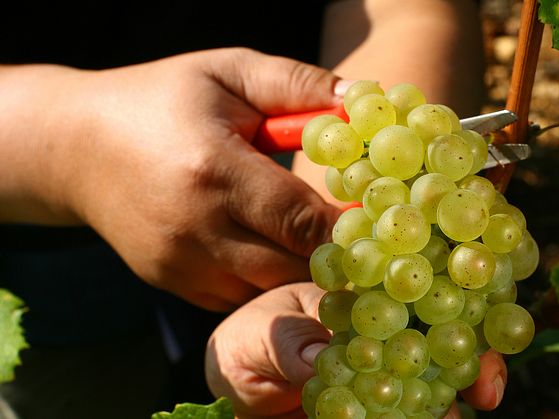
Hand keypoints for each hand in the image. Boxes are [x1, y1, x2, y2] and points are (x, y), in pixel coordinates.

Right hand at [0, 48, 342, 310]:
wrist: (75, 147)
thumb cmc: (160, 100)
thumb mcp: (226, 72)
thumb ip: (295, 83)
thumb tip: (360, 99)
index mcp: (214, 170)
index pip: (302, 219)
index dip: (347, 225)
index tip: (376, 217)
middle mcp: (196, 228)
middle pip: (293, 265)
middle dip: (332, 253)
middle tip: (358, 233)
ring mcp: (180, 264)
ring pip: (268, 289)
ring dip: (299, 269)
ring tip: (312, 238)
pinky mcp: (170, 283)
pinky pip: (238, 297)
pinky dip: (263, 279)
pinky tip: (266, 246)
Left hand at [205, 282, 506, 417]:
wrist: (234, 381)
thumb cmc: (245, 343)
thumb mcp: (254, 337)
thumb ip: (288, 343)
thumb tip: (320, 359)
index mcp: (359, 304)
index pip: (412, 299)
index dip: (447, 312)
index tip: (469, 336)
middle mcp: (380, 336)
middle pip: (437, 341)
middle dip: (469, 362)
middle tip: (488, 390)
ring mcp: (380, 376)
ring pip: (429, 384)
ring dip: (447, 401)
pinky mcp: (371, 408)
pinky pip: (402, 411)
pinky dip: (419, 416)